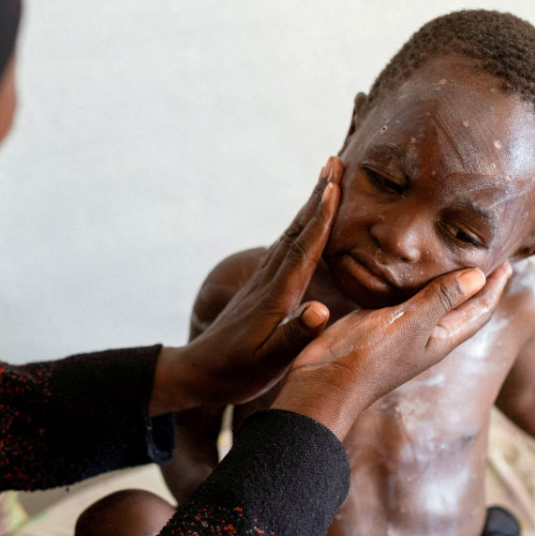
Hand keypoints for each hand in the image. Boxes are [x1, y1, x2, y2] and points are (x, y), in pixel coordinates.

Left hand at [151, 158, 342, 414]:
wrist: (200, 373)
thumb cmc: (237, 373)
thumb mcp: (268, 363)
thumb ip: (295, 336)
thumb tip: (320, 310)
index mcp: (276, 297)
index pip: (303, 250)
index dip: (321, 218)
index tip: (334, 186)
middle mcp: (269, 282)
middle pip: (298, 231)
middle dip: (318, 197)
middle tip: (334, 162)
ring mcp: (264, 282)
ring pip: (292, 236)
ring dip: (311, 206)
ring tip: (327, 180)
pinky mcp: (262, 288)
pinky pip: (287, 248)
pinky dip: (302, 228)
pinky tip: (307, 223)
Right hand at [273, 261, 511, 438]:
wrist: (326, 382)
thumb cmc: (370, 357)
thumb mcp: (410, 323)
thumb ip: (442, 298)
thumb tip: (479, 276)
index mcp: (441, 338)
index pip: (479, 310)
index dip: (495, 286)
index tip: (507, 261)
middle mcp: (426, 335)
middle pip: (461, 305)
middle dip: (476, 282)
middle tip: (485, 253)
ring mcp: (402, 330)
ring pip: (432, 300)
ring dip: (445, 279)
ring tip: (451, 254)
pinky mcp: (378, 323)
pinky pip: (404, 298)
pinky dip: (412, 281)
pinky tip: (406, 267)